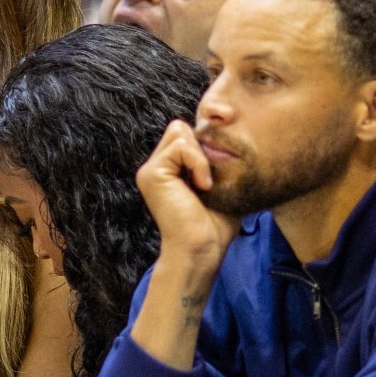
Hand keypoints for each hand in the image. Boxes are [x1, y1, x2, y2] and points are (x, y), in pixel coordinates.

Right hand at [135, 120, 239, 264]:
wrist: (202, 249)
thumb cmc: (214, 225)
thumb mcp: (217, 185)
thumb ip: (213, 161)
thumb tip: (225, 140)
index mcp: (166, 170)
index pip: (184, 134)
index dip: (204, 147)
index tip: (214, 177)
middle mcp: (154, 168)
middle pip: (180, 127)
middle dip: (201, 146)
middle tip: (209, 178)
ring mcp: (150, 171)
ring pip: (179, 131)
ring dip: (200, 155)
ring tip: (206, 183)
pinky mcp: (152, 174)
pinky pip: (181, 145)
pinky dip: (198, 162)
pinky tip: (203, 185)